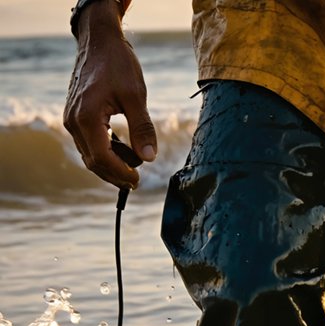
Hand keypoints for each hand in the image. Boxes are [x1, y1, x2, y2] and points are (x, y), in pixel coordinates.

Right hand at [64, 0, 155, 188]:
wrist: (100, 42)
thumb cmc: (118, 64)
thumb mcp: (136, 96)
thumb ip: (142, 128)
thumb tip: (150, 158)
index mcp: (86, 118)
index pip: (102, 158)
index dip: (120, 173)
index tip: (138, 181)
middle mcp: (73, 121)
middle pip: (93, 161)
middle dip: (115, 174)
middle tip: (137, 181)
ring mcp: (71, 119)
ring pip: (90, 154)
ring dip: (112, 164)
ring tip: (135, 165)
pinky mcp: (76, 116)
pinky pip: (89, 142)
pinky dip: (106, 151)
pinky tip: (125, 150)